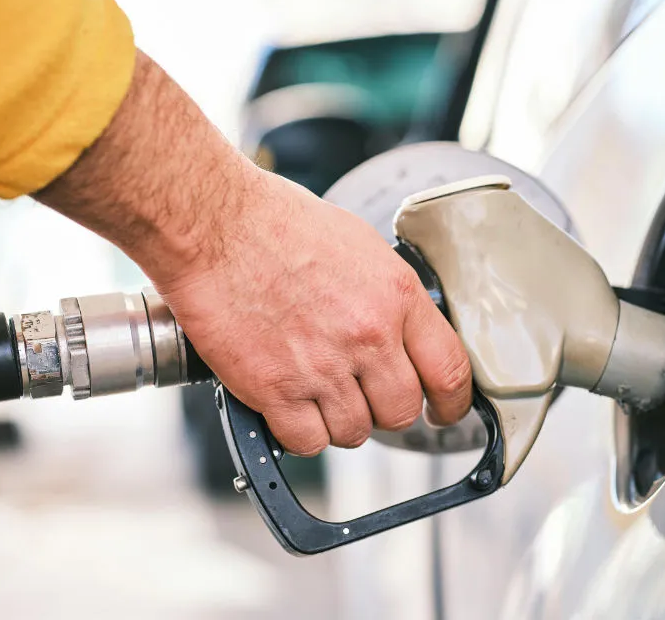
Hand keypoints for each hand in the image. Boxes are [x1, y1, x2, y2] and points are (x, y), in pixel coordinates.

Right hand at [35, 50, 471, 454]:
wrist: (213, 224)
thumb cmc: (275, 222)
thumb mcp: (359, 245)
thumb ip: (388, 295)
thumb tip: (401, 331)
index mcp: (397, 295)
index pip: (450, 371)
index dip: (452, 404)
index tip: (442, 412)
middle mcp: (369, 335)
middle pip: (401, 412)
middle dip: (383, 409)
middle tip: (361, 395)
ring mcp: (323, 367)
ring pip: (354, 433)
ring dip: (337, 421)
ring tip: (313, 391)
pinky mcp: (275, 390)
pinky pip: (306, 442)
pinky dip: (297, 432)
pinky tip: (286, 404)